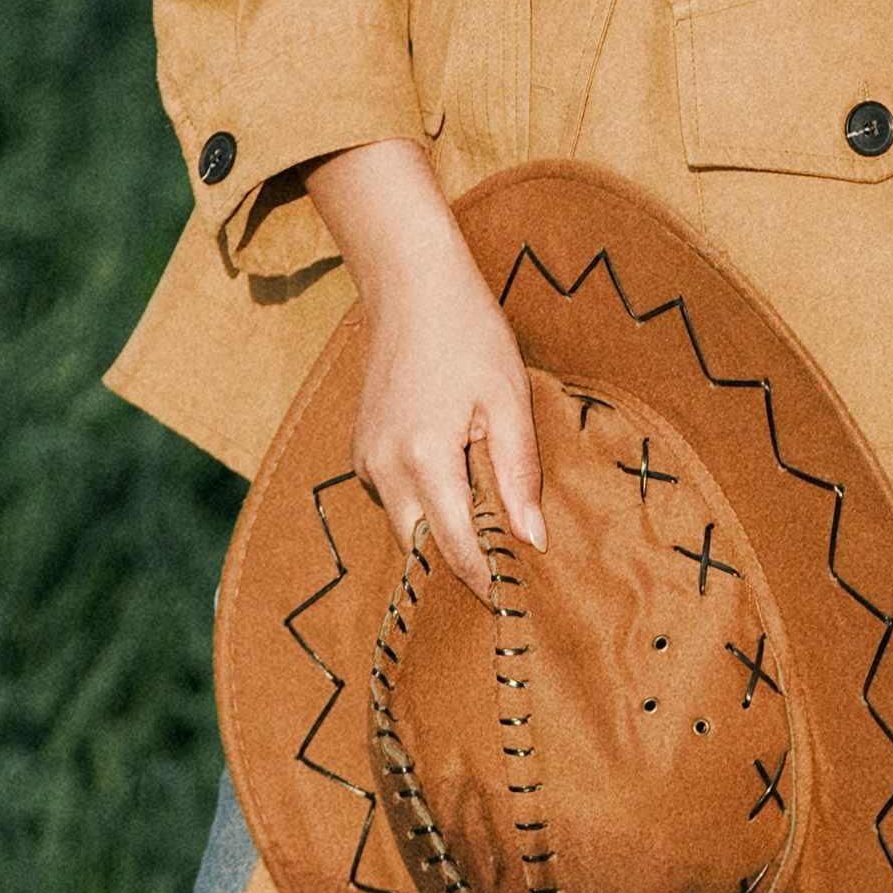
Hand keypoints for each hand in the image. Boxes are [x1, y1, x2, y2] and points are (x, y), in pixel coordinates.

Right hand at [313, 139, 545, 594]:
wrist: (412, 286)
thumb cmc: (469, 333)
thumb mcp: (509, 400)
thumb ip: (518, 474)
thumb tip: (531, 541)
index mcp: (424, 457)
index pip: (455, 547)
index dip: (484, 581)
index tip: (512, 605)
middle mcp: (384, 466)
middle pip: (422, 549)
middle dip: (459, 569)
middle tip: (506, 584)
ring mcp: (366, 459)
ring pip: (405, 527)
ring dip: (441, 537)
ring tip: (489, 541)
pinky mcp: (361, 449)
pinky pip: (394, 499)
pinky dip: (424, 507)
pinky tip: (457, 492)